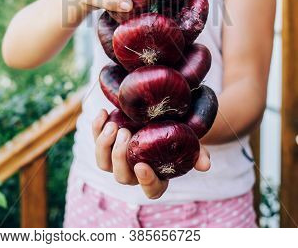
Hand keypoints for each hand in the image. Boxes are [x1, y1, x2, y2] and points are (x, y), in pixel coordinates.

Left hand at [92, 109, 210, 199]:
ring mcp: (116, 160)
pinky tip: (103, 113)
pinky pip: (96, 140)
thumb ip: (197, 153)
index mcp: (155, 177)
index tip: (142, 165)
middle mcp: (133, 173)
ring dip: (104, 145)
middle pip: (121, 176)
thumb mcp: (190, 142)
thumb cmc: (176, 135)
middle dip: (120, 156)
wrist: (162, 119)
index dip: (145, 181)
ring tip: (113, 125)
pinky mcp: (105, 143)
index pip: (150, 189)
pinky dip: (96, 128)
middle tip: (126, 133)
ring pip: (103, 163)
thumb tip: (206, 165)